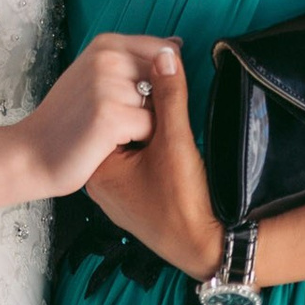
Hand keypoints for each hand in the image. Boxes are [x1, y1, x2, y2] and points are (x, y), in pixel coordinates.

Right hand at [17, 34, 172, 197]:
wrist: (30, 153)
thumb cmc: (67, 120)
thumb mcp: (98, 76)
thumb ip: (135, 60)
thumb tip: (176, 44)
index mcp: (106, 43)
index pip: (165, 51)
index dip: (160, 81)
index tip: (131, 98)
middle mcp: (107, 56)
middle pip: (167, 78)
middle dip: (154, 103)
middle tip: (116, 117)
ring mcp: (107, 84)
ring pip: (161, 105)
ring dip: (143, 124)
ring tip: (110, 130)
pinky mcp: (110, 115)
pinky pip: (151, 127)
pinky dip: (136, 141)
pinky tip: (109, 142)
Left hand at [84, 39, 224, 279]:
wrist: (205, 250)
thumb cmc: (185, 205)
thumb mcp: (176, 143)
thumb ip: (169, 96)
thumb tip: (165, 55)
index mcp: (99, 166)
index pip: (109, 110)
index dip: (136, 92)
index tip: (160, 87)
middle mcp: (101, 178)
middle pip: (118, 124)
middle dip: (143, 109)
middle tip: (170, 115)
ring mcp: (117, 189)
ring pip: (131, 140)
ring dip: (153, 127)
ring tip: (175, 134)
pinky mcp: (135, 194)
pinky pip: (140, 157)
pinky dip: (155, 146)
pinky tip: (175, 148)